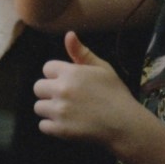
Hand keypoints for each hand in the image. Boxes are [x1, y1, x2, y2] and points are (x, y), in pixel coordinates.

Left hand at [32, 31, 148, 149]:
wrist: (126, 125)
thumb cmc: (115, 95)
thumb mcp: (102, 69)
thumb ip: (82, 53)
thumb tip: (68, 34)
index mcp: (71, 73)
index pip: (47, 68)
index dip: (57, 75)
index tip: (71, 83)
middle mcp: (62, 90)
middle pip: (38, 87)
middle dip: (50, 92)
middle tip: (68, 99)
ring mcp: (59, 110)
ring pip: (39, 107)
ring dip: (50, 110)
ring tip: (69, 112)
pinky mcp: (59, 129)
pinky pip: (43, 126)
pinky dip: (52, 127)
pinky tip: (68, 124)